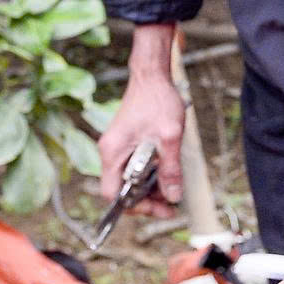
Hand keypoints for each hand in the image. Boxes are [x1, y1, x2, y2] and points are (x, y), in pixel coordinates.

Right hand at [97, 24, 183, 212]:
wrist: (152, 76)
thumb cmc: (157, 101)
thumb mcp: (169, 137)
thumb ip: (169, 169)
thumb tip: (173, 196)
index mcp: (113, 152)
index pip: (112, 194)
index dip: (133, 206)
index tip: (156, 208)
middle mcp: (110, 153)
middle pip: (121, 190)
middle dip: (145, 200)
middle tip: (170, 205)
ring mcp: (117, 149)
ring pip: (128, 181)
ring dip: (149, 189)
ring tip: (172, 190)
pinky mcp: (126, 145)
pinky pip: (133, 169)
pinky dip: (148, 176)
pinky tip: (166, 174)